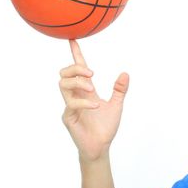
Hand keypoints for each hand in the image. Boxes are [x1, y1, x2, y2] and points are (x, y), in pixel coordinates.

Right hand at [59, 40, 129, 161]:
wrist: (101, 147)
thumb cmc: (105, 127)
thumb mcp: (116, 106)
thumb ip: (119, 90)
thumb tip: (125, 73)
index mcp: (85, 91)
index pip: (78, 69)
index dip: (75, 54)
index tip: (73, 40)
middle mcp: (75, 95)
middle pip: (65, 73)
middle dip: (75, 67)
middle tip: (92, 73)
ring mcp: (70, 105)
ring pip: (62, 85)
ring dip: (77, 82)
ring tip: (92, 86)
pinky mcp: (68, 117)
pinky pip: (71, 103)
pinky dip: (84, 102)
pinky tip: (96, 105)